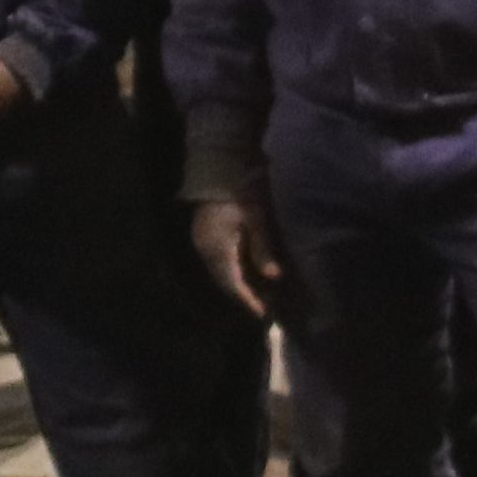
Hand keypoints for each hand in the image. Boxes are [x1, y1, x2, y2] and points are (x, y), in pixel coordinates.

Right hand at [191, 197, 284, 318]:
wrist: (219, 161)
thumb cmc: (240, 189)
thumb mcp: (256, 218)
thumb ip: (263, 248)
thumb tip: (274, 277)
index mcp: (217, 248)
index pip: (232, 283)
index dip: (248, 300)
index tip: (263, 314)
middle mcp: (205, 249)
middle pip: (224, 281)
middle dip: (244, 295)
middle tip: (265, 306)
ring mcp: (202, 240)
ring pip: (220, 272)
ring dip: (238, 283)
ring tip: (258, 292)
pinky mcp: (205, 233)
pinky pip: (218, 261)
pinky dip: (233, 270)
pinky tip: (246, 271)